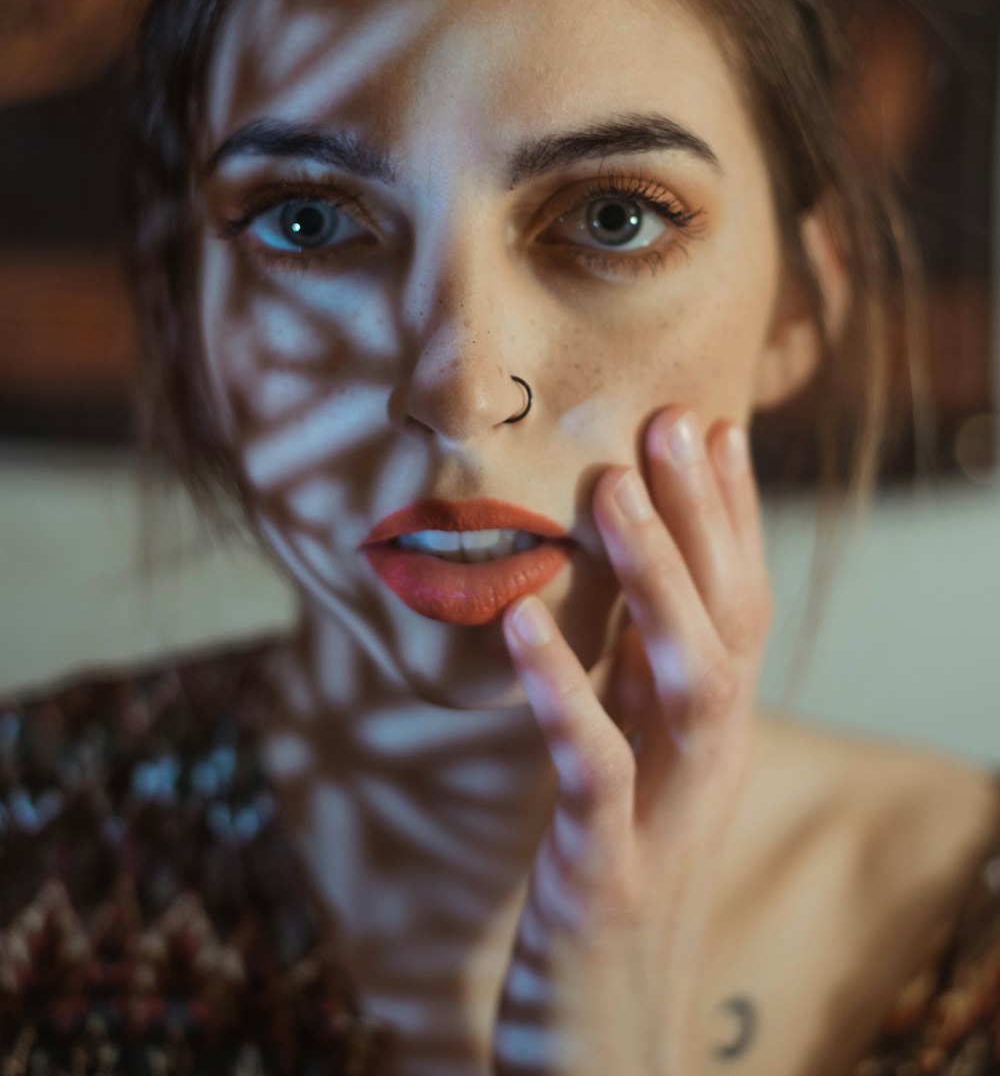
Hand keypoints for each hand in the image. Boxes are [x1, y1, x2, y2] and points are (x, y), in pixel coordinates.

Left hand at [492, 408, 772, 1075]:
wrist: (607, 1051)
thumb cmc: (613, 893)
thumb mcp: (635, 777)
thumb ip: (632, 691)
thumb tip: (604, 594)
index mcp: (710, 741)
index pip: (741, 610)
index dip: (734, 518)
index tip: (714, 424)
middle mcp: (707, 768)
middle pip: (728, 625)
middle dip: (705, 519)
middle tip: (673, 421)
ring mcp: (664, 820)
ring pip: (688, 683)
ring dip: (656, 581)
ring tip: (613, 489)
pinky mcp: (604, 873)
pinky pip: (592, 768)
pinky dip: (562, 688)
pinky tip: (520, 618)